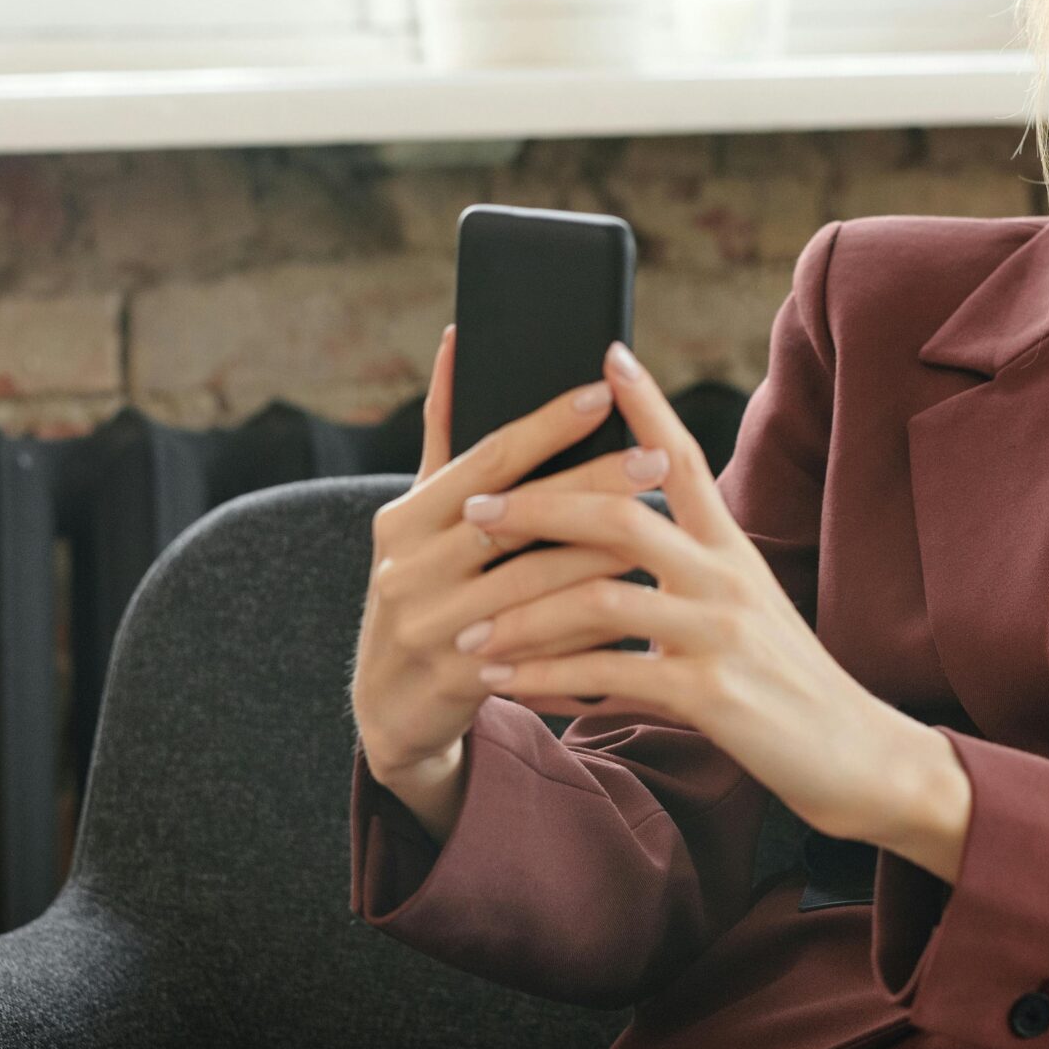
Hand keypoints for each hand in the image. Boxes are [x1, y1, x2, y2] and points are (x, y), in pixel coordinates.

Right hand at [349, 324, 673, 786]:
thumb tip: (460, 341)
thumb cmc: (425, 590)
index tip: (606, 392)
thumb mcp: (420, 518)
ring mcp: (431, 625)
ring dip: (600, 556)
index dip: (547, 424)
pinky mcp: (458, 677)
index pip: (488, 458)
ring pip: (532, 582)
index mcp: (405, 518)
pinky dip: (587, 625)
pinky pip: (538, 646)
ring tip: (658, 530)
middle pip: (518, 516)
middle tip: (656, 458)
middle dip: (592, 485)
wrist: (389, 706)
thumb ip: (445, 435)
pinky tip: (633, 607)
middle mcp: (410, 567)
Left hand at [449, 338, 934, 846]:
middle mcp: (727, 577)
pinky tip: (506, 688)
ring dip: (524, 616)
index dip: (647, 405)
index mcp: (732, 548)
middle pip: (622, 517)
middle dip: (539, 508)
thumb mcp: (746, 606)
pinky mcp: (710, 695)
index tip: (607, 355)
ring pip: (602, 600)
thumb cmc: (785, 679)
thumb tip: (624, 536)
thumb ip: (692, 569)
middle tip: (475, 508)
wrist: (859, 754)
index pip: (684, 458)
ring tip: (469, 633)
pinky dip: (549, 681)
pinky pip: (610, 676)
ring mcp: (719, 634)